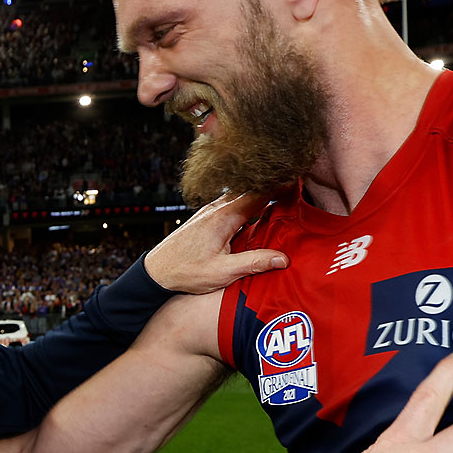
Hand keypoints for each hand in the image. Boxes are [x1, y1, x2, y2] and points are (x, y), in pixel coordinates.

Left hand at [143, 191, 287, 292]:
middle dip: (272, 188)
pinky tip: (254, 214)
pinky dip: (246, 204)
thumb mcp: (222, 272)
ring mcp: (209, 212)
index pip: (258, 194)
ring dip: (258, 195)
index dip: (280, 186)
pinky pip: (230, 204)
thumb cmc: (185, 273)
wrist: (155, 272)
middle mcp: (216, 209)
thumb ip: (253, 263)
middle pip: (251, 191)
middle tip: (295, 186)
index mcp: (224, 218)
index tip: (297, 180)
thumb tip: (283, 259)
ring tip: (280, 196)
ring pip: (240, 196)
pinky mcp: (204, 218)